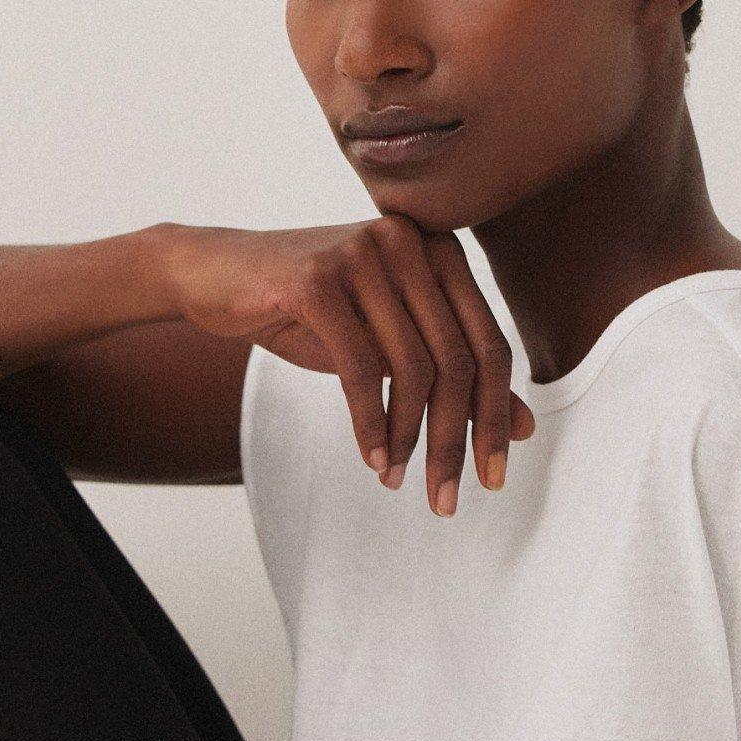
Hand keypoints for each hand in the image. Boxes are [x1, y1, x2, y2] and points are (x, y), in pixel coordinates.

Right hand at [155, 215, 534, 516]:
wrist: (214, 274)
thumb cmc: (310, 311)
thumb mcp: (388, 344)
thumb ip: (453, 374)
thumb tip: (526, 429)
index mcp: (439, 251)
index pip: (489, 345)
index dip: (497, 417)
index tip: (493, 477)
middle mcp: (409, 242)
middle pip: (458, 360)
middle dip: (456, 440)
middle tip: (447, 498)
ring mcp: (363, 254)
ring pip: (412, 367)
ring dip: (409, 438)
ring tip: (396, 479)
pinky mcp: (315, 278)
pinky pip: (360, 367)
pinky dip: (369, 422)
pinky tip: (370, 456)